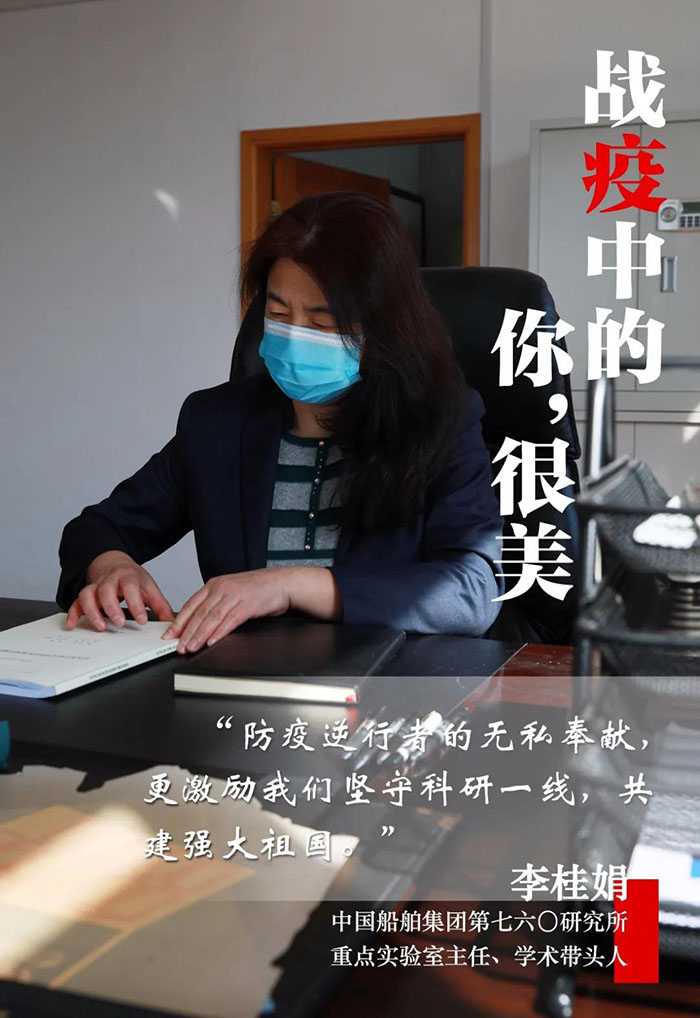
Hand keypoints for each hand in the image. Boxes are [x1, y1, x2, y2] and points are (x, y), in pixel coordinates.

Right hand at [66, 551, 174, 630]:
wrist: (116, 565)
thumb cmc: (133, 579)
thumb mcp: (149, 588)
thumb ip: (160, 606)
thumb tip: (172, 623)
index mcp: (128, 577)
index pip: (131, 588)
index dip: (136, 604)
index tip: (142, 620)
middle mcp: (109, 580)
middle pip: (106, 590)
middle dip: (112, 607)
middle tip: (120, 623)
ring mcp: (96, 587)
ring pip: (88, 594)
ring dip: (92, 611)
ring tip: (100, 626)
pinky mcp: (86, 595)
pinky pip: (76, 602)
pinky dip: (73, 613)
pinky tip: (73, 625)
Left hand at [163, 569, 290, 653]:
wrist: (282, 583)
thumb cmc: (258, 590)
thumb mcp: (231, 593)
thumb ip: (215, 604)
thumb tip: (198, 623)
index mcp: (214, 585)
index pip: (191, 605)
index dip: (179, 622)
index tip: (169, 635)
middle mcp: (221, 588)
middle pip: (199, 613)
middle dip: (186, 632)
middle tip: (177, 646)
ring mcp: (234, 595)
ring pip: (211, 617)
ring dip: (199, 635)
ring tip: (190, 647)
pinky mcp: (248, 604)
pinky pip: (230, 620)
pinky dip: (219, 632)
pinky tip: (211, 641)